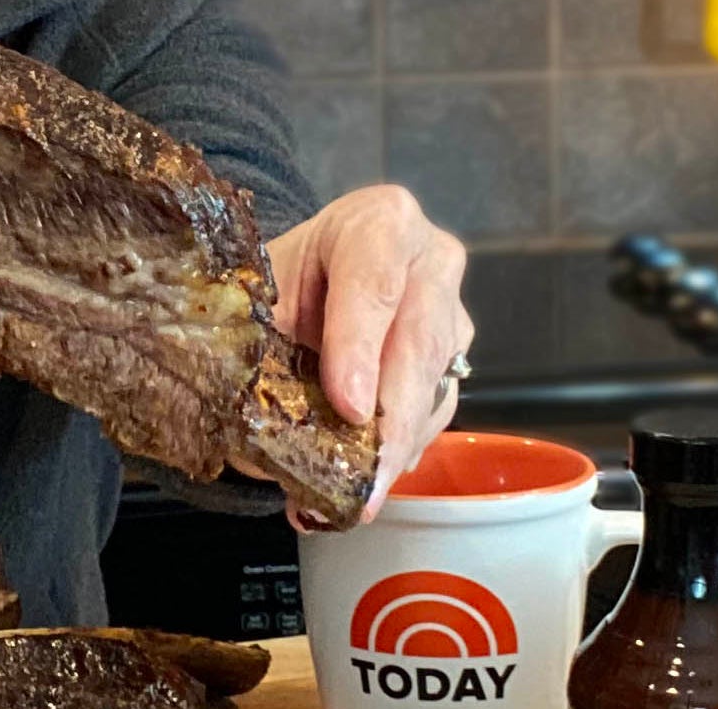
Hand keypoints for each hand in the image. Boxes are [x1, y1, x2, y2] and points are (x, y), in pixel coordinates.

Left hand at [266, 185, 471, 522]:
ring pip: (435, 382)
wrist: (317, 269)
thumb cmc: (286, 275)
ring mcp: (453, 309)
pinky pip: (439, 406)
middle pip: (418, 341)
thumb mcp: (264, 292)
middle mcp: (432, 259)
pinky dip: (404, 446)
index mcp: (381, 222)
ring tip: (362, 495)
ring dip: (398, 444)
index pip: (375, 282)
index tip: (349, 407)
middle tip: (365, 481)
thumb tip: (260, 449)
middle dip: (390, 419)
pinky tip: (374, 478)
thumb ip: (260, 347)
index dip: (360, 346)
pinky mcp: (457, 355)